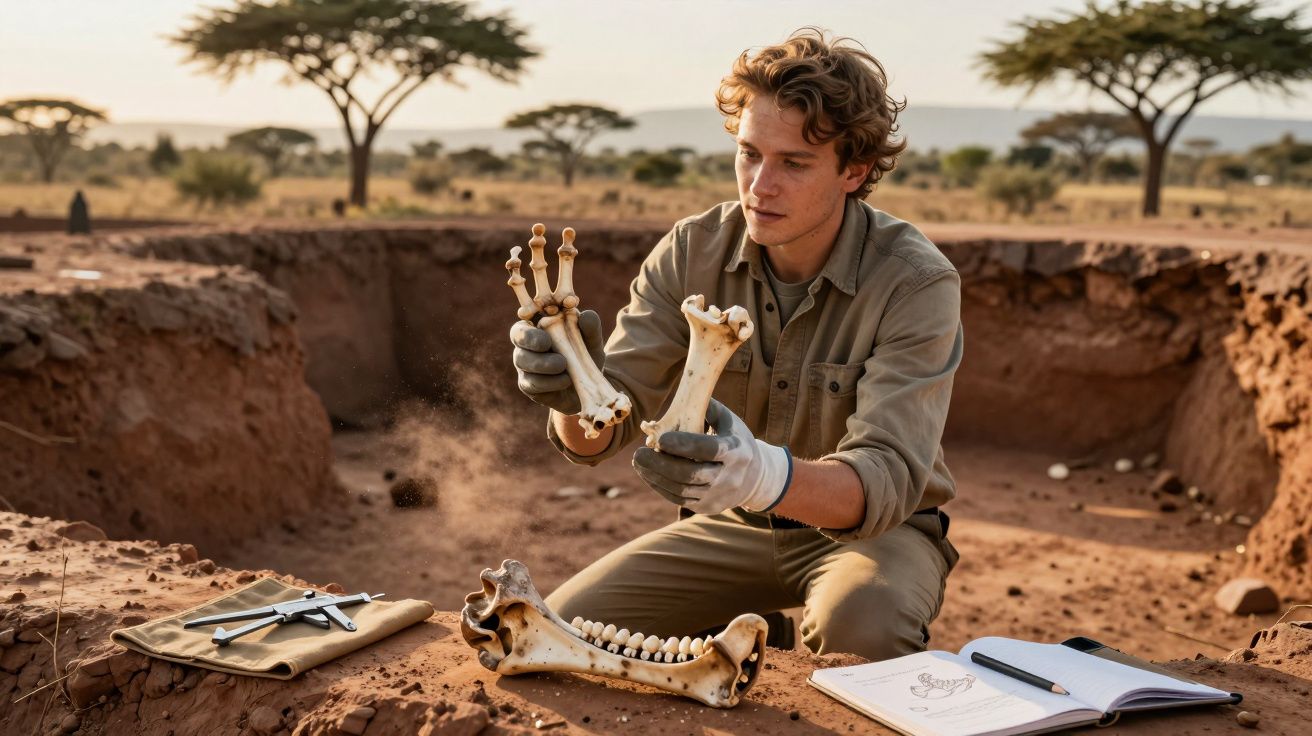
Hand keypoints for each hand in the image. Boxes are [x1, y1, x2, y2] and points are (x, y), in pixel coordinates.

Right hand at [510, 309, 604, 414]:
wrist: (589, 386)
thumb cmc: (585, 355)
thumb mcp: (592, 340)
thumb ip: (590, 326)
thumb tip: (586, 315)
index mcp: (540, 323)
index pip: (527, 312)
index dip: (530, 310)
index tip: (546, 315)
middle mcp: (527, 342)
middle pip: (517, 334)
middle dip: (530, 338)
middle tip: (546, 343)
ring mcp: (524, 363)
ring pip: (522, 359)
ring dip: (542, 363)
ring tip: (563, 365)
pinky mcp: (527, 385)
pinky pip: (531, 382)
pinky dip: (548, 382)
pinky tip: (565, 380)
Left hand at [632, 399, 791, 514]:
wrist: (754, 477)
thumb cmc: (734, 439)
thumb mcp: (728, 420)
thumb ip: (705, 408)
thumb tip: (679, 399)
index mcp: (736, 451)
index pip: (709, 449)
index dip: (684, 445)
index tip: (661, 439)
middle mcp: (729, 477)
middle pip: (690, 474)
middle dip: (660, 464)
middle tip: (638, 453)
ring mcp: (718, 495)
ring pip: (681, 489)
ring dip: (655, 476)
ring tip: (638, 461)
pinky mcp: (707, 507)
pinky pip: (678, 499)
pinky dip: (659, 486)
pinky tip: (647, 473)